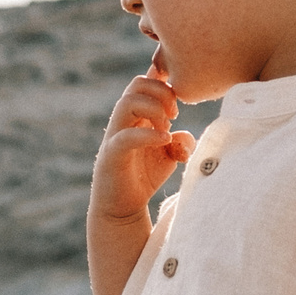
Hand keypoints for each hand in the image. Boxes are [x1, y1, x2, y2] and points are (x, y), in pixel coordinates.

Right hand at [86, 54, 195, 294]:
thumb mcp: (168, 155)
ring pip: (127, 104)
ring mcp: (114, 139)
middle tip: (175, 114)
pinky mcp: (110, 159)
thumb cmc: (145, 179)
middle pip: (135, 86)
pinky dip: (146, 135)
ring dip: (153, 109)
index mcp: (135, 117)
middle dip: (160, 94)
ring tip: (168, 128)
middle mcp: (121, 123)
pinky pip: (123, 138)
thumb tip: (185, 137)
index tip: (180, 105)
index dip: (163, 85)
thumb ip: (178, 140)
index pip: (144, 82)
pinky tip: (164, 141)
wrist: (121, 212)